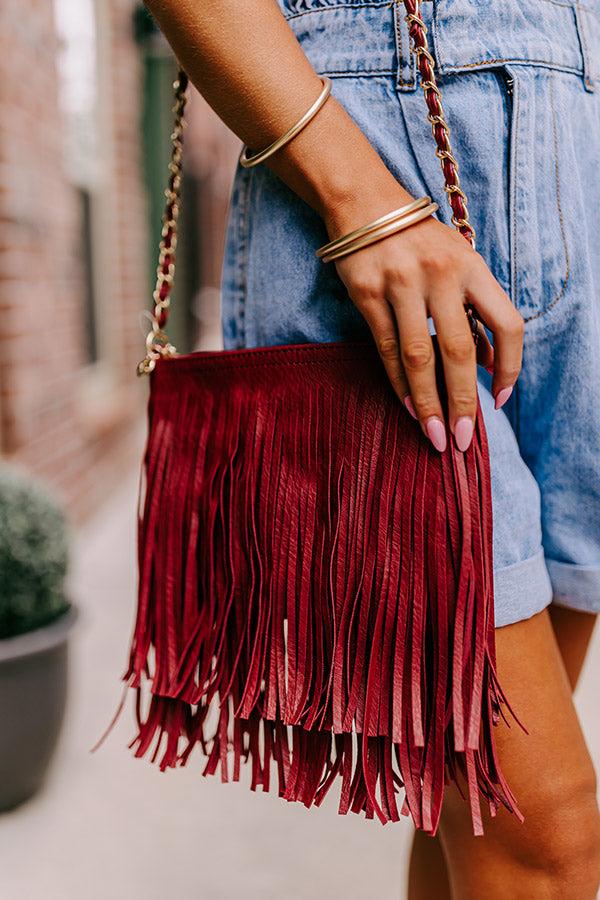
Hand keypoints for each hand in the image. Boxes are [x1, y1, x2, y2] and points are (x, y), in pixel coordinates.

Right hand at [323, 192, 523, 452]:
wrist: (365, 205)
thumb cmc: (420, 242)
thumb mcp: (459, 265)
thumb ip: (476, 312)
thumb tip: (490, 368)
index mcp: (473, 267)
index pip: (507, 324)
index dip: (510, 368)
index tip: (500, 402)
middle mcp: (442, 274)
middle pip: (459, 351)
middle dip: (463, 401)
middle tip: (463, 439)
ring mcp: (402, 283)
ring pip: (418, 356)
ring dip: (428, 402)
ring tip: (435, 435)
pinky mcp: (367, 292)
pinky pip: (385, 347)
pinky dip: (398, 382)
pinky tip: (408, 406)